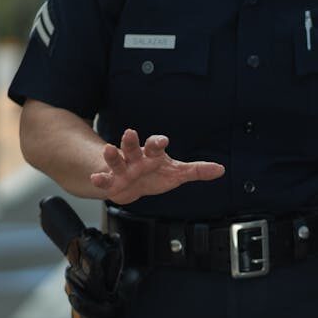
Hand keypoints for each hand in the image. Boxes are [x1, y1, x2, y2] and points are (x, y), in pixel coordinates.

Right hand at [89, 129, 224, 204]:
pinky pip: (105, 179)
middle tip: (130, 132)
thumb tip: (221, 169)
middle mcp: (136, 159)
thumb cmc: (155, 175)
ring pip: (116, 159)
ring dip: (112, 155)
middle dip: (131, 141)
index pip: (155, 145)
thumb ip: (197, 171)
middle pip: (133, 147)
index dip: (158, 142)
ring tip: (108, 149)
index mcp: (152, 155)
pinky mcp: (112, 182)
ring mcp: (123, 169)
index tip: (163, 141)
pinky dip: (100, 179)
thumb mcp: (177, 173)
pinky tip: (96, 177)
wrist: (133, 186)